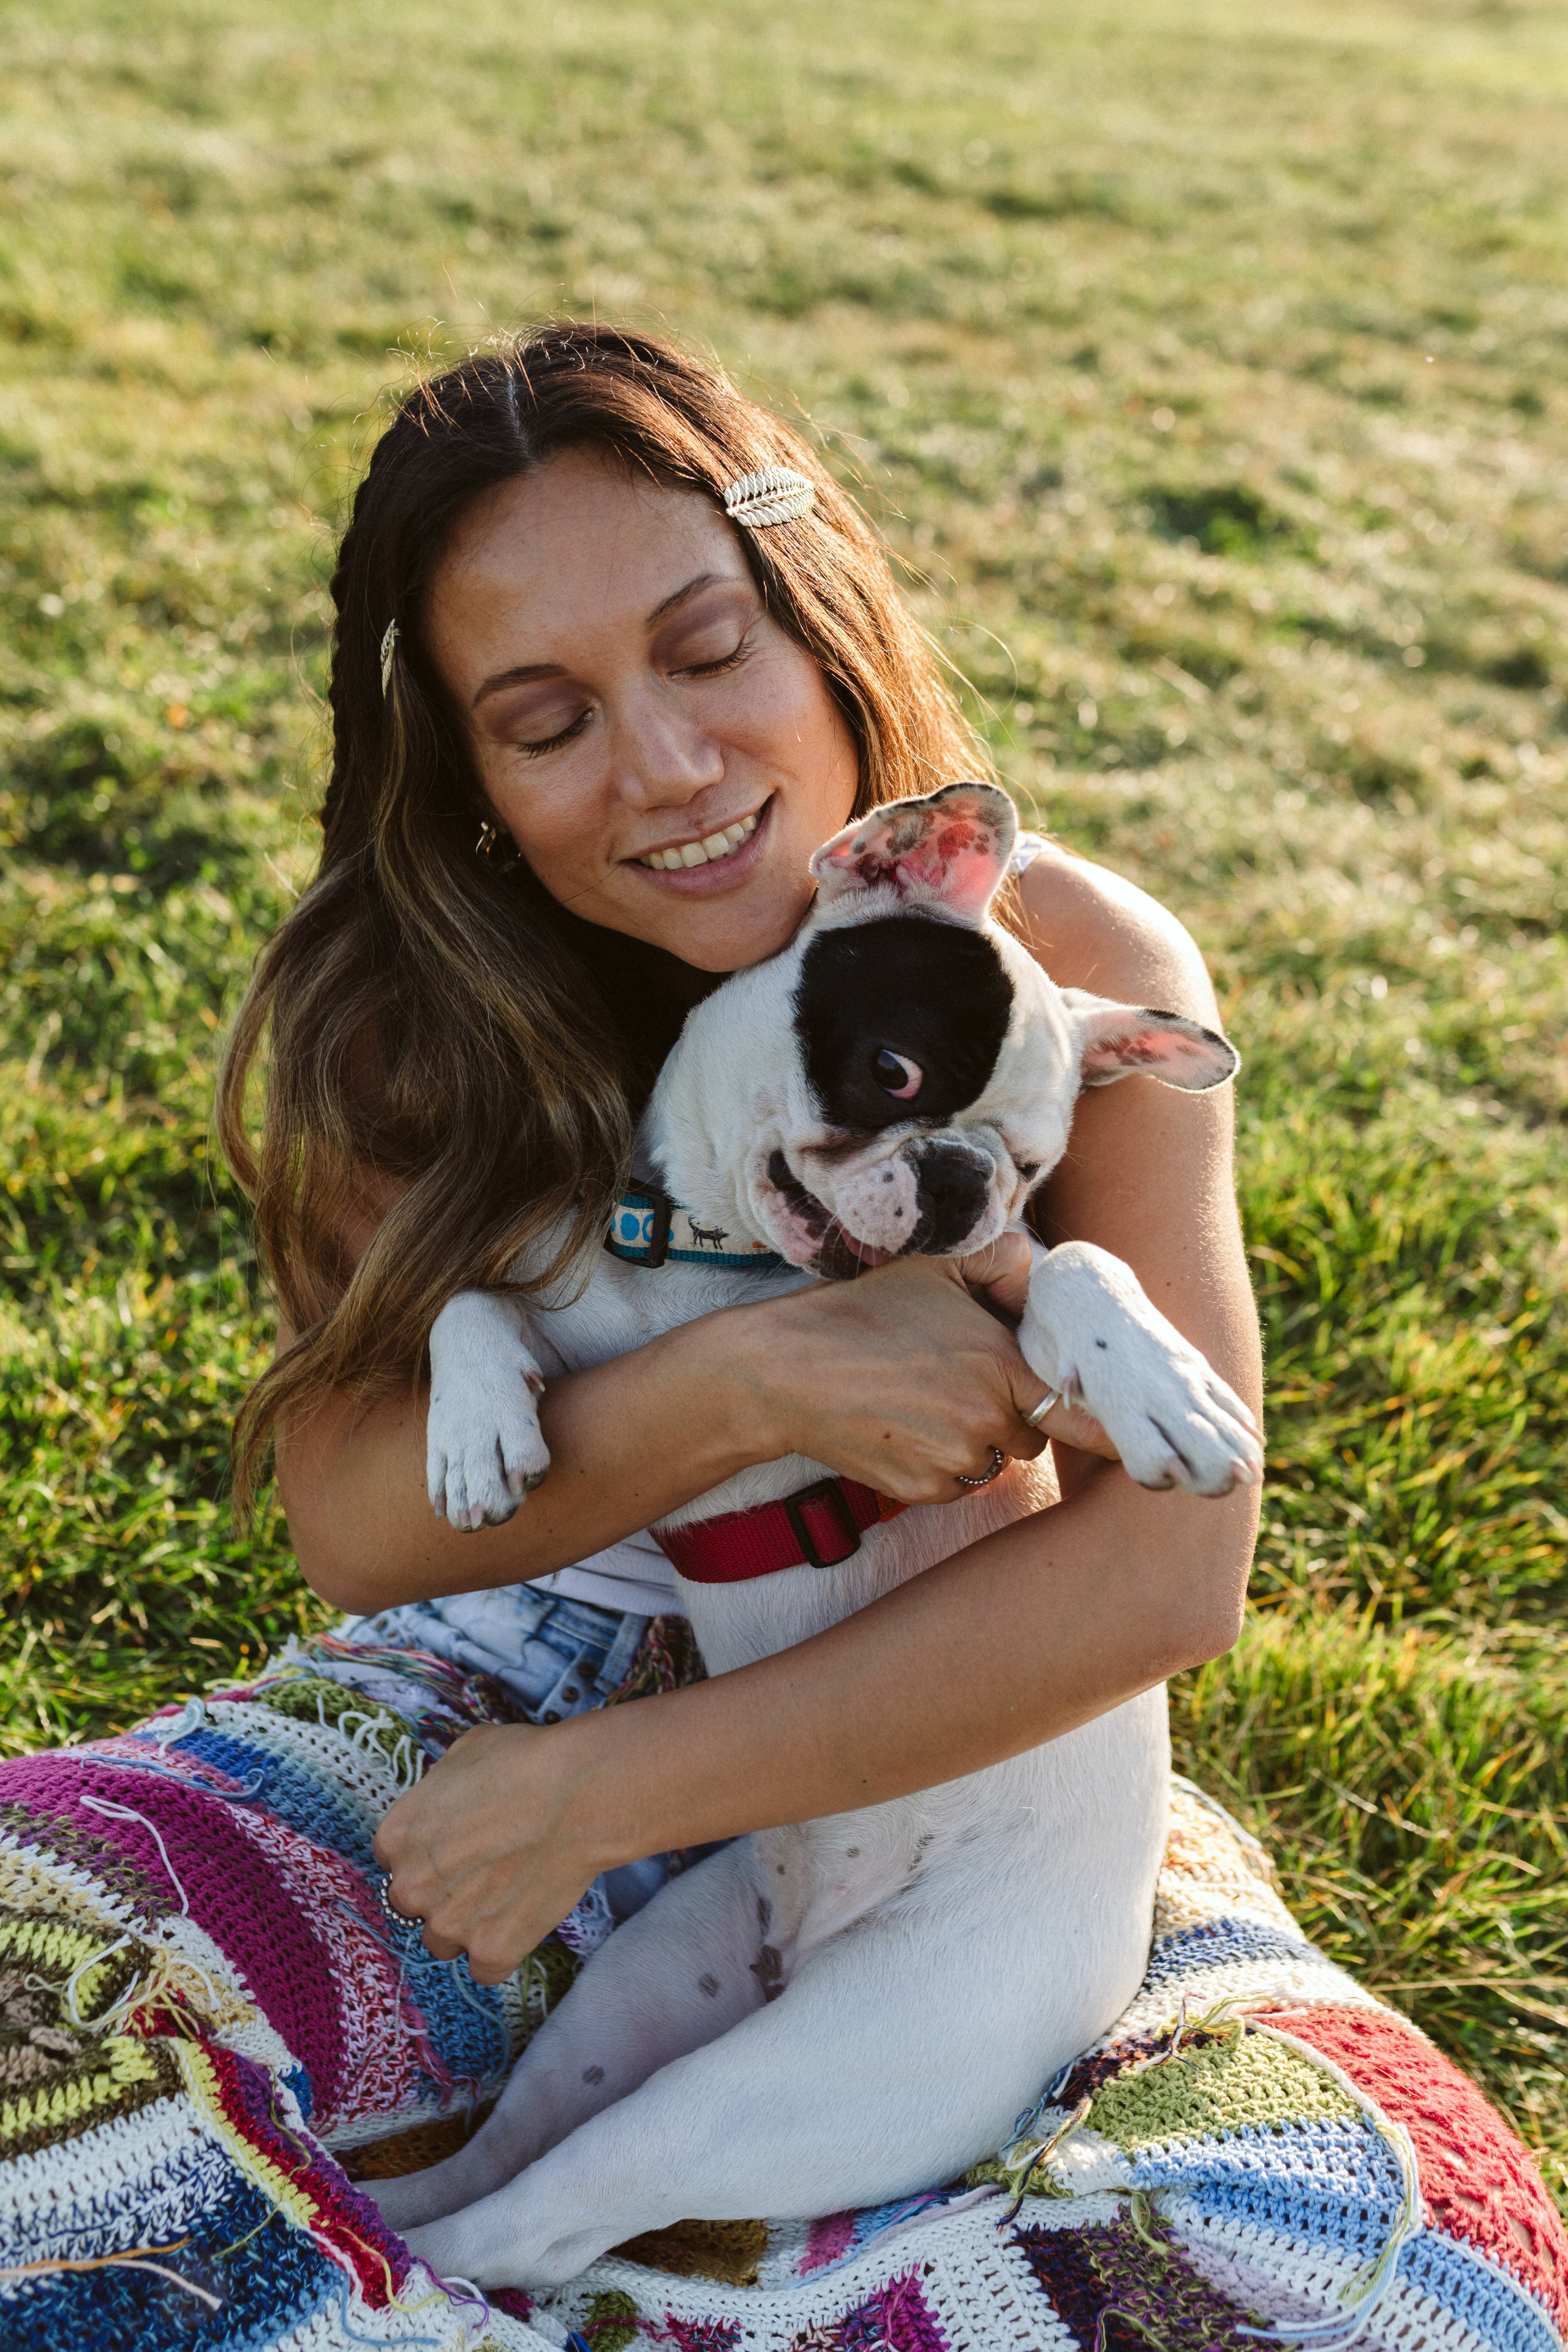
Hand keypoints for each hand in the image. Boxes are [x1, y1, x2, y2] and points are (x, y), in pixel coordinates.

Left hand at [373, 1720, 606, 1983]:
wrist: (578, 1796)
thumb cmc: (525, 1763)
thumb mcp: (464, 1754)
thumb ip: (439, 1791)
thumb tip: (449, 1802)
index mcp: (397, 1837)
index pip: (395, 1860)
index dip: (428, 1853)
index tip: (456, 1845)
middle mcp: (412, 1886)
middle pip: (412, 1905)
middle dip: (442, 1892)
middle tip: (484, 1871)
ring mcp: (450, 1925)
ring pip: (443, 1942)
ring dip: (467, 1926)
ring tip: (506, 1896)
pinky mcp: (491, 1952)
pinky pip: (485, 1970)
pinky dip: (502, 1951)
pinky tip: (522, 1921)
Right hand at [723, 1246, 1106, 1503]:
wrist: (784, 1373)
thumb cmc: (860, 1312)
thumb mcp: (934, 1266)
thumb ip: (1003, 1260)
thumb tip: (1039, 1274)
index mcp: (1000, 1366)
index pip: (1083, 1415)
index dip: (1108, 1428)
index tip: (1137, 1446)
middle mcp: (985, 1423)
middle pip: (1034, 1432)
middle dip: (1014, 1410)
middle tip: (965, 1378)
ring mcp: (953, 1463)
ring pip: (994, 1459)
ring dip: (977, 1438)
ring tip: (925, 1399)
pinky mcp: (923, 1491)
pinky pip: (956, 1482)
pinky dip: (942, 1461)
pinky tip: (905, 1426)